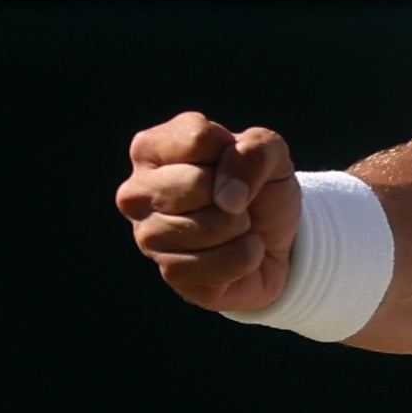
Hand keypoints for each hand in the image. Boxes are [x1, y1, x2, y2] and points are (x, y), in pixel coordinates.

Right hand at [117, 112, 299, 312]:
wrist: (274, 240)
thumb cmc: (259, 187)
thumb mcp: (271, 152)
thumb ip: (255, 150)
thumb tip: (229, 198)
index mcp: (151, 150)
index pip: (196, 138)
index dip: (233, 152)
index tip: (233, 164)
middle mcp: (137, 193)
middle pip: (197, 183)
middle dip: (236, 193)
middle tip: (235, 201)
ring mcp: (147, 237)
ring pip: (212, 225)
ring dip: (242, 227)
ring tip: (235, 227)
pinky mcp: (171, 274)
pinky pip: (223, 262)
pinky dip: (247, 256)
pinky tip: (235, 253)